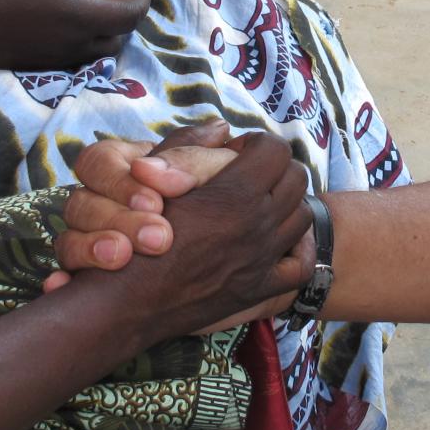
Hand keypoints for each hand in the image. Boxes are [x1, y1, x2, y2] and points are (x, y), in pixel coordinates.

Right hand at [0, 0, 151, 68]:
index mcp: (82, 18)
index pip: (133, 13)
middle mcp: (76, 46)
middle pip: (121, 33)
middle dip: (126, 7)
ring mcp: (58, 59)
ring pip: (99, 46)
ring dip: (104, 22)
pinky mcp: (41, 64)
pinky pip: (77, 52)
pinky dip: (83, 33)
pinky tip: (61, 10)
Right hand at [52, 121, 238, 276]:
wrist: (229, 252)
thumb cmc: (220, 198)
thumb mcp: (219, 171)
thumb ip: (194, 160)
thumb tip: (152, 166)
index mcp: (123, 167)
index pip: (97, 162)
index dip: (119, 181)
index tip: (156, 203)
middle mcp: (99, 201)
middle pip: (79, 202)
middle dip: (116, 219)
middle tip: (157, 238)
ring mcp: (89, 240)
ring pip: (67, 240)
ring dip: (89, 249)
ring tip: (121, 259)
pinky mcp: (88, 277)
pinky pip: (64, 279)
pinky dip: (61, 282)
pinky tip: (64, 287)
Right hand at [72, 133, 314, 339]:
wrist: (127, 302)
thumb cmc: (132, 235)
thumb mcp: (154, 178)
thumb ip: (190, 147)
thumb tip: (222, 127)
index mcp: (236, 193)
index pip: (275, 150)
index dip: (255, 144)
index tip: (236, 152)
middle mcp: (259, 225)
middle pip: (295, 178)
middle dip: (274, 169)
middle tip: (247, 174)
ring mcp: (264, 259)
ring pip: (302, 216)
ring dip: (285, 203)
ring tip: (258, 204)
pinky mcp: (260, 288)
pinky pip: (301, 264)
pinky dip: (296, 248)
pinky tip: (278, 242)